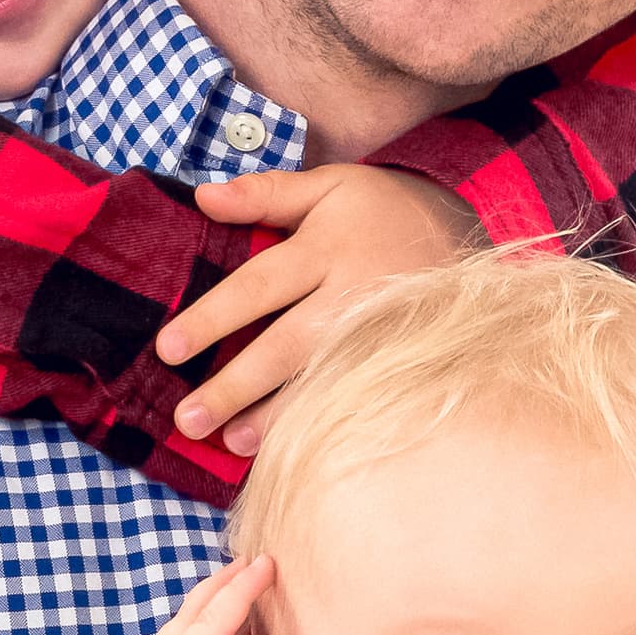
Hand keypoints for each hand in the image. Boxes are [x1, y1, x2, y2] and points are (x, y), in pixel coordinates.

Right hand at [96, 554, 282, 634]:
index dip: (233, 632)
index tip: (262, 615)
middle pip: (197, 627)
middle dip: (229, 600)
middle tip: (262, 573)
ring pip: (201, 615)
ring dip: (234, 587)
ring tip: (265, 564)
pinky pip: (213, 618)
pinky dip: (238, 593)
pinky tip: (262, 572)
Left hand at [155, 168, 479, 451]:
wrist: (467, 228)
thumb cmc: (380, 209)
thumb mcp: (328, 187)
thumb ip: (265, 194)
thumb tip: (202, 197)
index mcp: (328, 246)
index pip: (259, 285)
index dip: (213, 317)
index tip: (168, 349)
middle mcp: (354, 294)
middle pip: (286, 346)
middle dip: (235, 386)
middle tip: (186, 419)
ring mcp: (381, 334)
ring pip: (321, 382)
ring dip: (274, 418)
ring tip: (229, 442)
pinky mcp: (400, 358)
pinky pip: (353, 395)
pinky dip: (318, 422)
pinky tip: (284, 447)